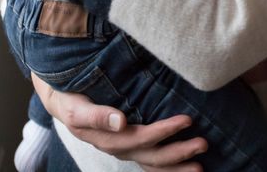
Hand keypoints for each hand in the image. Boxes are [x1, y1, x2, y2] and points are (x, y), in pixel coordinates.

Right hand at [32, 75, 206, 170]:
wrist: (62, 101)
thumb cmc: (70, 100)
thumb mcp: (77, 107)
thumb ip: (97, 116)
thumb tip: (121, 121)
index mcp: (109, 139)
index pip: (142, 138)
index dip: (165, 131)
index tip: (187, 120)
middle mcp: (119, 148)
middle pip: (153, 156)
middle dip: (180, 152)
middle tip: (204, 144)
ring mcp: (125, 149)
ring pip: (154, 163)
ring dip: (178, 166)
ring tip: (200, 166)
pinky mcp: (129, 145)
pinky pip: (150, 160)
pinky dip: (168, 166)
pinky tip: (185, 165)